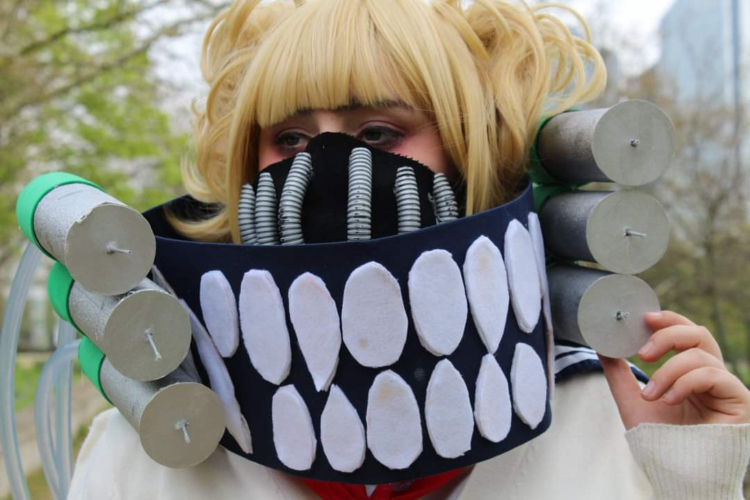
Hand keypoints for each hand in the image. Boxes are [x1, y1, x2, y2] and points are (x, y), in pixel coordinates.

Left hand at [599, 310, 749, 429]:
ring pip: (701, 354)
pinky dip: (686, 383)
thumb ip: (619, 375)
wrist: (677, 474)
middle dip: (668, 335)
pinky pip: (713, 375)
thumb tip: (603, 346)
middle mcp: (711, 376)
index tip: (644, 318)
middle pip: (698, 334)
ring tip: (653, 395)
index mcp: (690, 373)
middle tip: (643, 352)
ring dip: (669, 371)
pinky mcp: (740, 400)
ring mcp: (726, 388)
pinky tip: (670, 399)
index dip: (669, 320)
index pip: (685, 335)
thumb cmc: (659, 442)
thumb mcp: (633, 402)